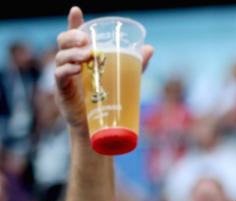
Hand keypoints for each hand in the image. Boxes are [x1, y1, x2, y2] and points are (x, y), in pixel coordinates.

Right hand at [55, 6, 153, 134]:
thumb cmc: (107, 99)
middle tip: (86, 39)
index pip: (74, 36)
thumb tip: (150, 48)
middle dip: (72, 36)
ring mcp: (64, 77)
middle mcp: (70, 64)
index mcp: (82, 57)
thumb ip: (134, 64)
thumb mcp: (122, 79)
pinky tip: (77, 70)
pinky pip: (59, 76)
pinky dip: (66, 71)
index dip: (73, 22)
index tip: (76, 10)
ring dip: (72, 53)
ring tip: (87, 54)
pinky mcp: (62, 92)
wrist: (98, 126)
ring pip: (60, 57)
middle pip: (63, 42)